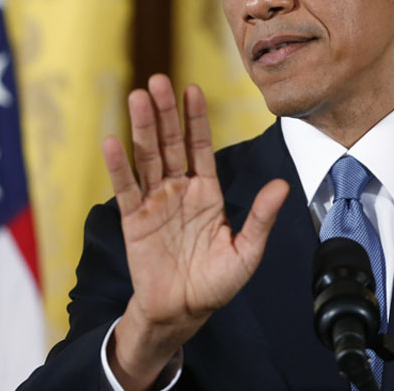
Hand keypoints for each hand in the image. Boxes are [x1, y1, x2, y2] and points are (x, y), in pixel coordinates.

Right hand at [102, 75, 287, 389]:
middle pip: (170, 143)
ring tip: (137, 97)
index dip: (196, 119)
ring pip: (147, 157)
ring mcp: (155, 202)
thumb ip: (261, 218)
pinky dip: (118, 166)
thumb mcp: (246, 251)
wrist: (183, 312)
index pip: (201, 146)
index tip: (192, 90)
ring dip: (141, 127)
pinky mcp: (134, 220)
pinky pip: (125, 188)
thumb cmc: (216, 283)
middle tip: (158, 80)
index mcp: (207, 192)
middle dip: (165, 112)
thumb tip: (281, 185)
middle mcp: (180, 190)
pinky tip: (112, 141)